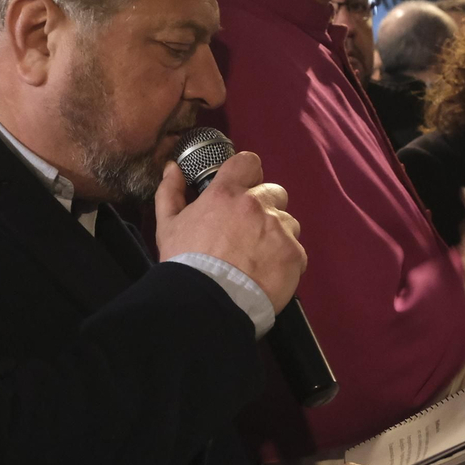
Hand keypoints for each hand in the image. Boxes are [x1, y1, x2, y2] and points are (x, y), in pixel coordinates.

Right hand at [155, 152, 305, 309]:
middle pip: (274, 193)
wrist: (209, 302)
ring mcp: (278, 228)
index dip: (247, 173)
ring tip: (259, 258)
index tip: (243, 188)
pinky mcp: (294, 254)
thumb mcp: (168, 225)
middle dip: (265, 208)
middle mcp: (256, 205)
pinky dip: (285, 260)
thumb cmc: (186, 263)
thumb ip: (170, 192)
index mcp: (226, 193)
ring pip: (288, 222)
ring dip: (277, 235)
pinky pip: (296, 251)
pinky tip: (268, 274)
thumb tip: (172, 168)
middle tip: (249, 232)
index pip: (248, 162)